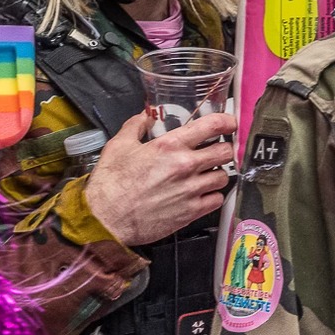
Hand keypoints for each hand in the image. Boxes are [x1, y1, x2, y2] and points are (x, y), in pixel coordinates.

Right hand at [83, 111, 237, 246]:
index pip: (211, 126)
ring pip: (224, 177)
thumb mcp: (118, 146)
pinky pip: (218, 200)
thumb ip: (135, 126)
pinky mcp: (192, 211)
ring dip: (217, 174)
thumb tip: (145, 116)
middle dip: (223, 149)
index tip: (229, 123)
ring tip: (205, 175)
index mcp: (169, 146)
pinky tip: (202, 194)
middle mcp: (185, 166)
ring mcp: (191, 190)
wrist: (105, 218)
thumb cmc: (110, 184)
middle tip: (216, 151)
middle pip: (226, 152)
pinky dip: (213, 196)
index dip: (226, 122)